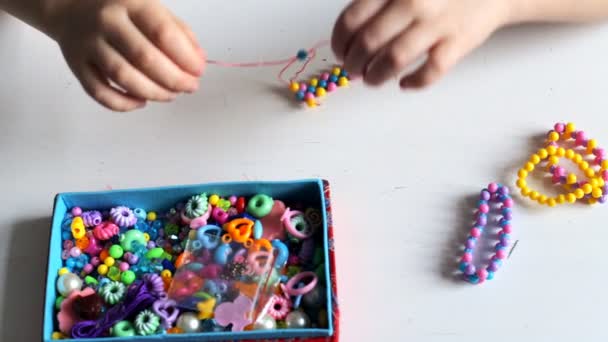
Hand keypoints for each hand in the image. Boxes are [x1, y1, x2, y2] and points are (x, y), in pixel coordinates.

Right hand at [47, 0, 204, 110]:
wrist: (69, 6)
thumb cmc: (119, 10)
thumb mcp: (151, 8)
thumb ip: (178, 32)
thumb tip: (198, 60)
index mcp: (131, 3)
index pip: (163, 33)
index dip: (186, 57)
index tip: (199, 70)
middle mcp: (108, 22)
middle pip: (145, 58)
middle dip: (174, 79)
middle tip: (189, 87)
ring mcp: (89, 44)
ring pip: (124, 77)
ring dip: (154, 93)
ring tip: (171, 95)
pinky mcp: (76, 65)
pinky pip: (100, 92)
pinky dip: (124, 104)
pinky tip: (141, 101)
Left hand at [332, 0, 509, 88]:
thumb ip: (377, 2)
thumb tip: (348, 37)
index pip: (352, 19)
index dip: (339, 42)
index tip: (340, 52)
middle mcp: (412, 2)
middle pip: (368, 42)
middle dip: (353, 63)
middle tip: (353, 70)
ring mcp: (436, 23)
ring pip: (393, 59)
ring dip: (375, 76)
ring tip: (372, 80)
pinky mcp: (458, 43)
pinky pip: (430, 72)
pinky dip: (413, 83)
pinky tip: (404, 84)